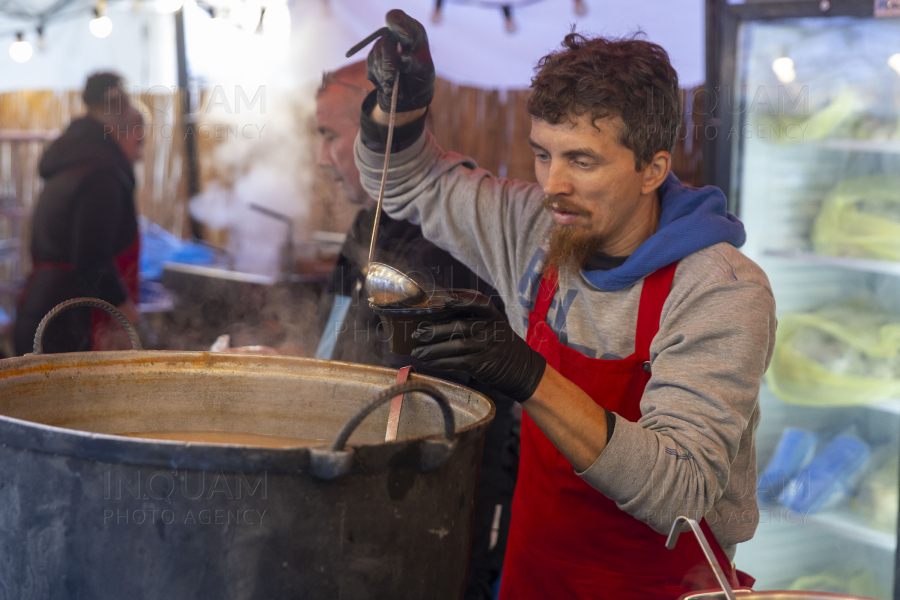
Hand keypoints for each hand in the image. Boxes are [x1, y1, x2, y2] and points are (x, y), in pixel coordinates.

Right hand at [366, 9, 434, 112]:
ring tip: (394, 88)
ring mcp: (381, 47)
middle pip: (385, 43)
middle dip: (388, 62)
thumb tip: (403, 57)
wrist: (411, 93)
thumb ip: (415, 63)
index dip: (398, 26)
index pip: (396, 17)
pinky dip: (380, 81)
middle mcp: (393, 36)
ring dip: (384, 75)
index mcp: (409, 30)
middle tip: (392, 78)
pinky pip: (372, 69)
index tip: (407, 40)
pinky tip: (389, 87)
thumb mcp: (424, 70)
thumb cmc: (421, 76)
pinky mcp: (372, 61)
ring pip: (376, 58)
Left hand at [410, 292, 545, 401]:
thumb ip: (474, 319)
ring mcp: (485, 347)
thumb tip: (438, 317)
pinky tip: (430, 362)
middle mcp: (489, 329)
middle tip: (416, 333)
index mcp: (493, 316)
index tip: (446, 300)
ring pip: (455, 346)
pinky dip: (441, 362)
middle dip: (434, 330)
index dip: (462, 300)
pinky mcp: (481, 364)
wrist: (522, 369)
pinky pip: (457, 362)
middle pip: (459, 326)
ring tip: (417, 351)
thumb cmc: (501, 344)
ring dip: (432, 349)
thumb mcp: (495, 326)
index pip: (479, 303)